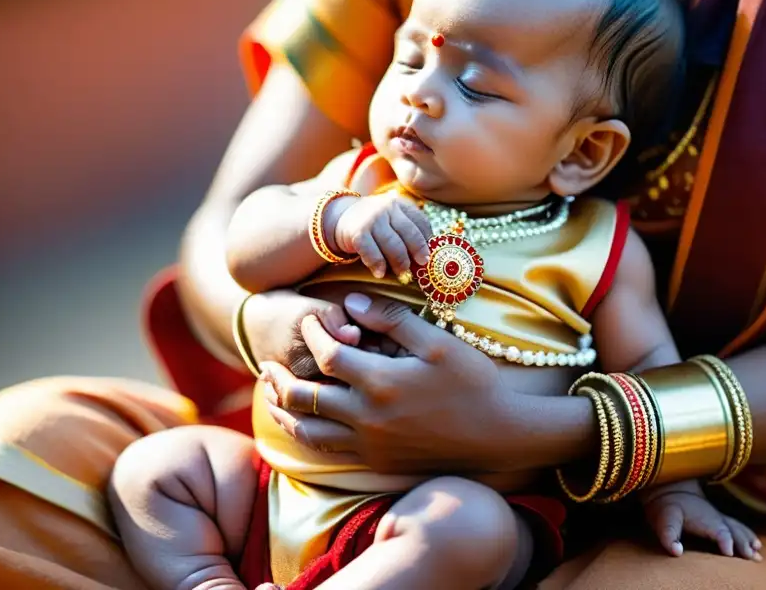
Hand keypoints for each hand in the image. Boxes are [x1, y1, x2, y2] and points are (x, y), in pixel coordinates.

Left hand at [259, 293, 518, 474]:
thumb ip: (390, 320)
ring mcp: (370, 445)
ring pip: (308, 432)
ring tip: (271, 395)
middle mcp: (367, 418)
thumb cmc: (473, 382)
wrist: (498, 435)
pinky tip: (302, 424)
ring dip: (283, 411)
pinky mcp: (377, 463)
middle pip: (304, 398)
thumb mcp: (437, 342)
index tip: (314, 320)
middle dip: (279, 378)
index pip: (327, 355)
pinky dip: (306, 436)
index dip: (314, 334)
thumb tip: (348, 302)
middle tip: (267, 364)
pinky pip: (329, 452)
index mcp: (381, 383)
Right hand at [328, 191, 431, 277]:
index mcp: (401, 204)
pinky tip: (380, 273)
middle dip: (418, 251)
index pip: (421, 222)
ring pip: (393, 244)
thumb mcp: (392, 219)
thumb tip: (425, 257)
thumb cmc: (374, 224)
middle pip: (410, 233)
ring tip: (402, 274)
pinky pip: (372, 252)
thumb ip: (407, 231)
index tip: (429, 255)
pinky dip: (377, 264)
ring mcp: (372, 219)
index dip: (427, 240)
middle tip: (421, 265)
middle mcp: (388, 208)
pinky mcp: (358, 232)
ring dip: (399, 262)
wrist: (341, 216)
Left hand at [642, 481, 761, 559]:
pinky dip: (746, 533)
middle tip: (754, 559)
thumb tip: (677, 552)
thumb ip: (669, 535)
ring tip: (758, 551)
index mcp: (705, 519)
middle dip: (744, 544)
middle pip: (734, 531)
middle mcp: (715, 517)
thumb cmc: (666, 505)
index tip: (729, 553)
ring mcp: (717, 516)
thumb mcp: (664, 519)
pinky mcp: (717, 517)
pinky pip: (736, 525)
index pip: (720, 531)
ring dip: (748, 539)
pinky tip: (754, 542)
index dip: (725, 541)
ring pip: (737, 528)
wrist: (667, 486)